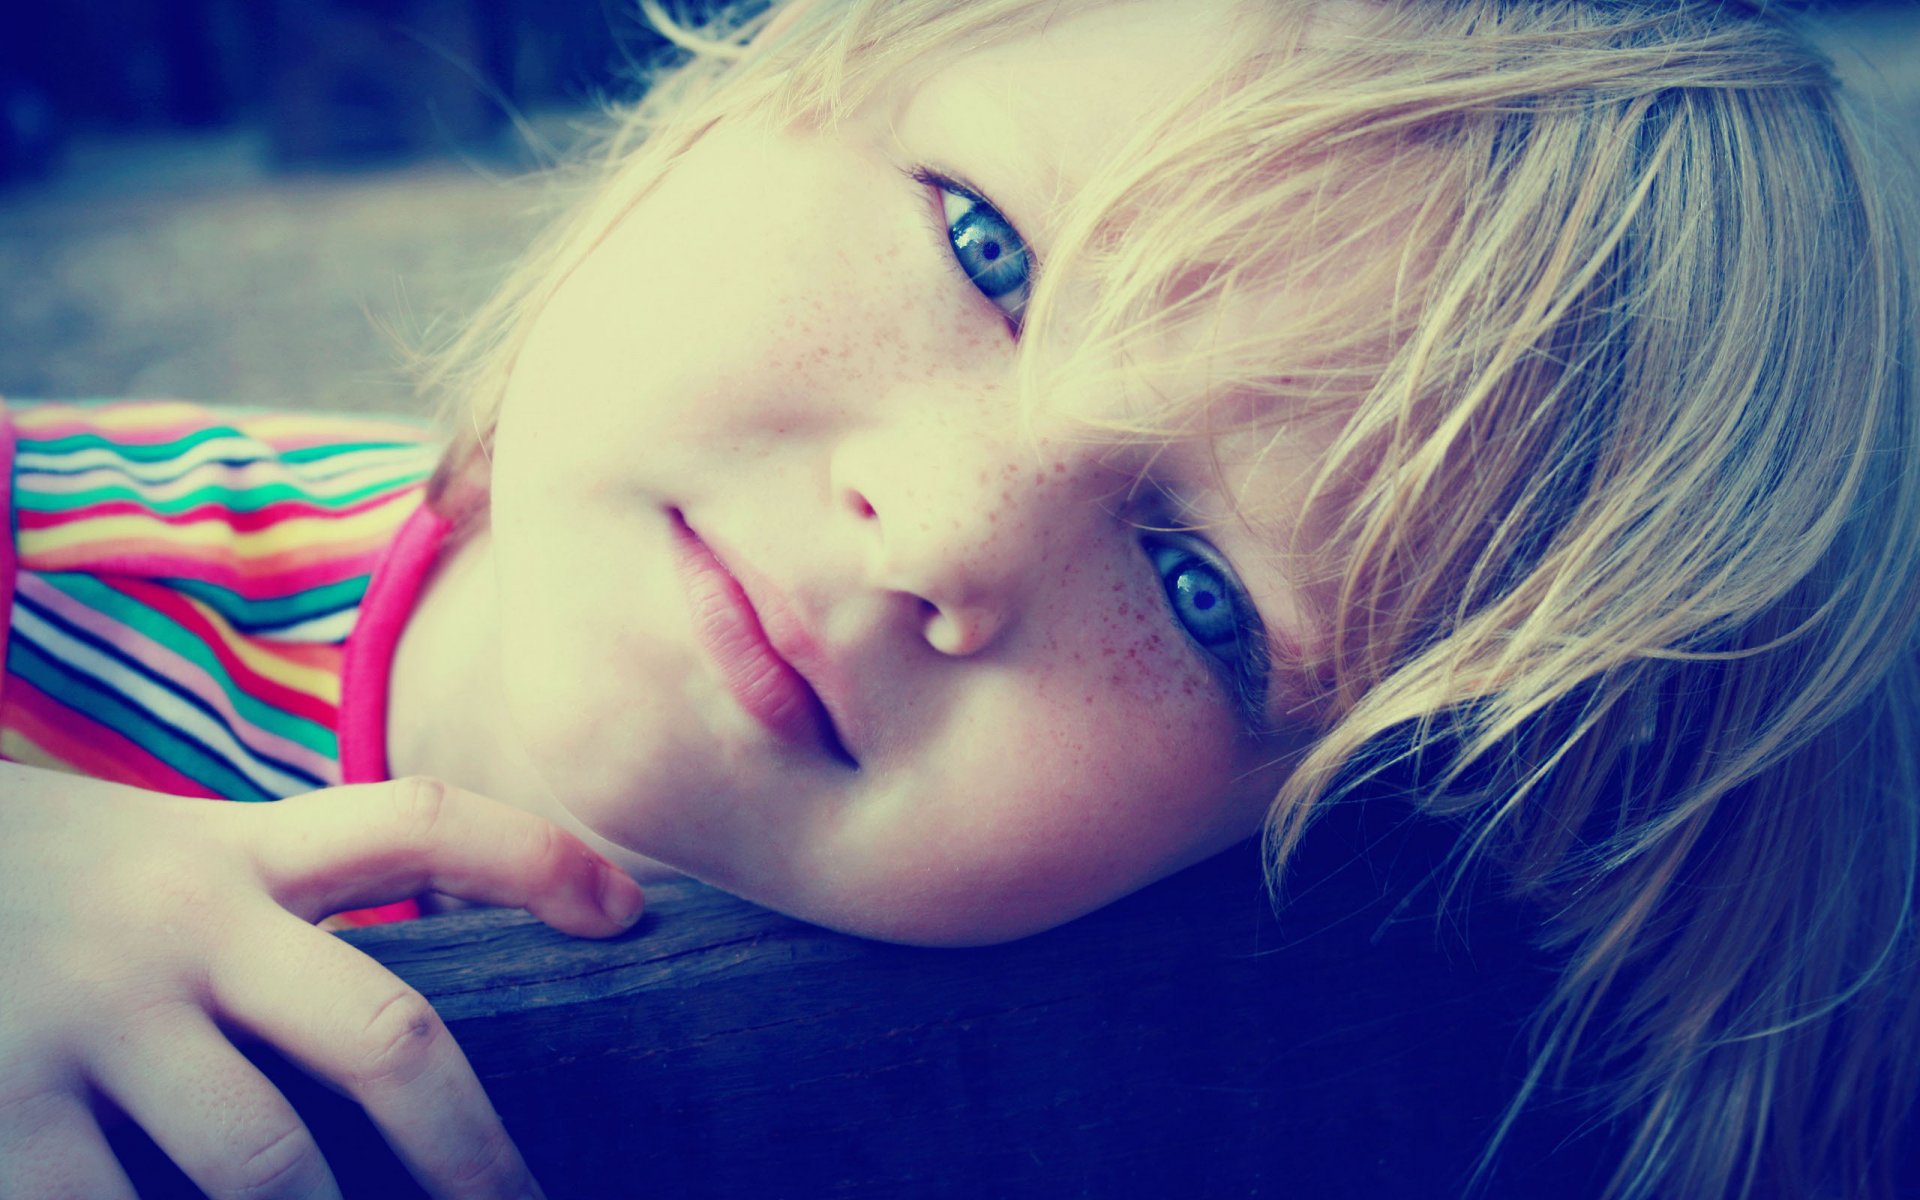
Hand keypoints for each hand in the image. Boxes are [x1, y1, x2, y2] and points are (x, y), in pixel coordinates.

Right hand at [0, 766, 646, 1198]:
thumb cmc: (35, 886)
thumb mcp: (159, 855)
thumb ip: (277, 902)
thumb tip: (404, 1036)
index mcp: (228, 855)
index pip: (413, 823)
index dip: (532, 857)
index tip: (629, 911)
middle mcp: (178, 930)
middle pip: (383, 1036)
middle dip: (473, 1146)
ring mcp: (84, 1028)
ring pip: (264, 1169)